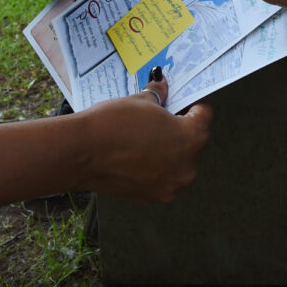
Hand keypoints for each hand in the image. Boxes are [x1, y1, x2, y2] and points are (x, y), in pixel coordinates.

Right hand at [76, 72, 212, 202]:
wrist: (82, 153)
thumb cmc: (114, 123)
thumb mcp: (142, 100)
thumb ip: (159, 95)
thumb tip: (162, 88)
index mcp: (191, 139)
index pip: (204, 116)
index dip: (193, 104)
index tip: (181, 100)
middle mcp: (187, 167)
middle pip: (192, 142)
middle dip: (179, 128)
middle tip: (159, 118)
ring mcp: (170, 186)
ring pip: (177, 161)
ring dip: (167, 149)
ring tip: (143, 137)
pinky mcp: (152, 197)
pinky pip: (161, 177)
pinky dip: (154, 166)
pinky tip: (135, 155)